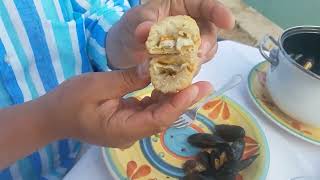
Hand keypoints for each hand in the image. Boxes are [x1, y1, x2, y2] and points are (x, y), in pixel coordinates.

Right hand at [45, 67, 211, 147]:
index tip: (195, 88)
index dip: (178, 104)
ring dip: (173, 97)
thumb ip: (127, 79)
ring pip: (158, 113)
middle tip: (204, 84)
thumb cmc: (71, 101)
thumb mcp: (97, 86)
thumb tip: (152, 68)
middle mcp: (131, 133)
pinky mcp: (128, 120)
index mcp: (123, 129)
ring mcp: (130, 128)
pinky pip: (149, 109)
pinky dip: (159, 97)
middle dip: (183, 100)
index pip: (158, 118)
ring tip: (191, 80)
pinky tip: (168, 83)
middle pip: (163, 117)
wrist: (54, 115)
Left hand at [106, 0, 234, 68]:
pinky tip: (179, 79)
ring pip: (204, 52)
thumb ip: (141, 24)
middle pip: (209, 32)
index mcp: (182, 5)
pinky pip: (193, 67)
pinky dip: (188, 73)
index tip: (229, 22)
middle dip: (206, 45)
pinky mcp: (185, 61)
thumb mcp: (134, 21)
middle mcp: (191, 24)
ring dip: (197, 62)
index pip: (206, 5)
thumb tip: (146, 30)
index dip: (219, 12)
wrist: (123, 50)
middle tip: (198, 55)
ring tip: (185, 70)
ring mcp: (189, 44)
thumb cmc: (130, 27)